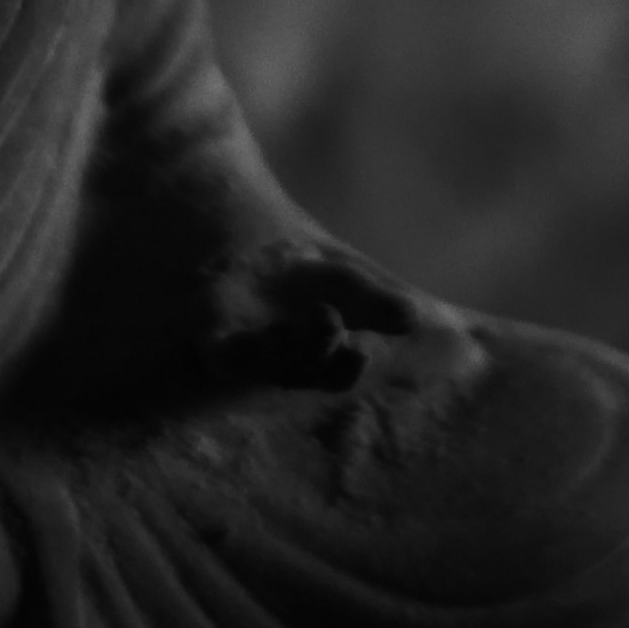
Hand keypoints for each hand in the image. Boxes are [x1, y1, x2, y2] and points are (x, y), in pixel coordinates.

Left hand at [200, 242, 424, 392]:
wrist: (250, 257)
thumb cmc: (307, 277)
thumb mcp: (347, 281)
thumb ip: (376, 300)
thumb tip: (410, 317)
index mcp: (322, 355)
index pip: (340, 370)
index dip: (350, 366)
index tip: (362, 350)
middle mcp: (287, 363)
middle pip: (305, 368)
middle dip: (318, 346)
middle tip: (328, 318)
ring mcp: (251, 354)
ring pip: (265, 364)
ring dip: (278, 350)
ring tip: (288, 329)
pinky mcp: (217, 343)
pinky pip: (226, 355)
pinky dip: (240, 349)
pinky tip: (253, 334)